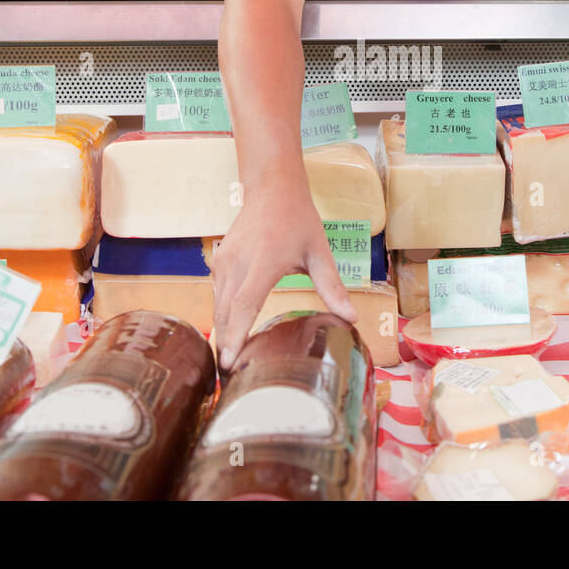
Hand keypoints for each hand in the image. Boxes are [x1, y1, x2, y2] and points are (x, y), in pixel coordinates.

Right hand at [212, 170, 357, 371]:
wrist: (272, 187)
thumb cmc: (298, 219)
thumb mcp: (319, 251)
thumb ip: (332, 287)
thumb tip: (351, 319)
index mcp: (263, 262)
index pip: (243, 304)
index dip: (235, 334)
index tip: (230, 361)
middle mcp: (238, 263)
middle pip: (225, 312)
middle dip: (225, 345)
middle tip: (230, 380)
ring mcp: (223, 261)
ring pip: (217, 305)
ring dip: (221, 333)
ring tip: (229, 364)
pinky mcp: (218, 261)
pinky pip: (217, 294)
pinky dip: (222, 316)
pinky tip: (229, 335)